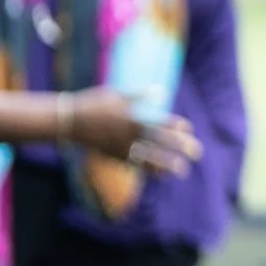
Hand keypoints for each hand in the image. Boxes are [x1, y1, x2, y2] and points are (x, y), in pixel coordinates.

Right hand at [67, 90, 198, 177]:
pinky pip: (133, 165)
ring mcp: (121, 148)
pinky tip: (160, 173)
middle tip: (198, 153)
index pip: (160, 123)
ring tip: (182, 171)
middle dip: (180, 148)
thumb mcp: (117, 95)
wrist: (68, 121)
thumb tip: (162, 92)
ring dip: (166, 166)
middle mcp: (129, 135)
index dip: (177, 126)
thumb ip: (140, 95)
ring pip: (148, 159)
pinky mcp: (112, 156)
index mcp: (133, 118)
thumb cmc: (93, 103)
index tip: (189, 129)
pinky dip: (147, 169)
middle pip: (160, 143)